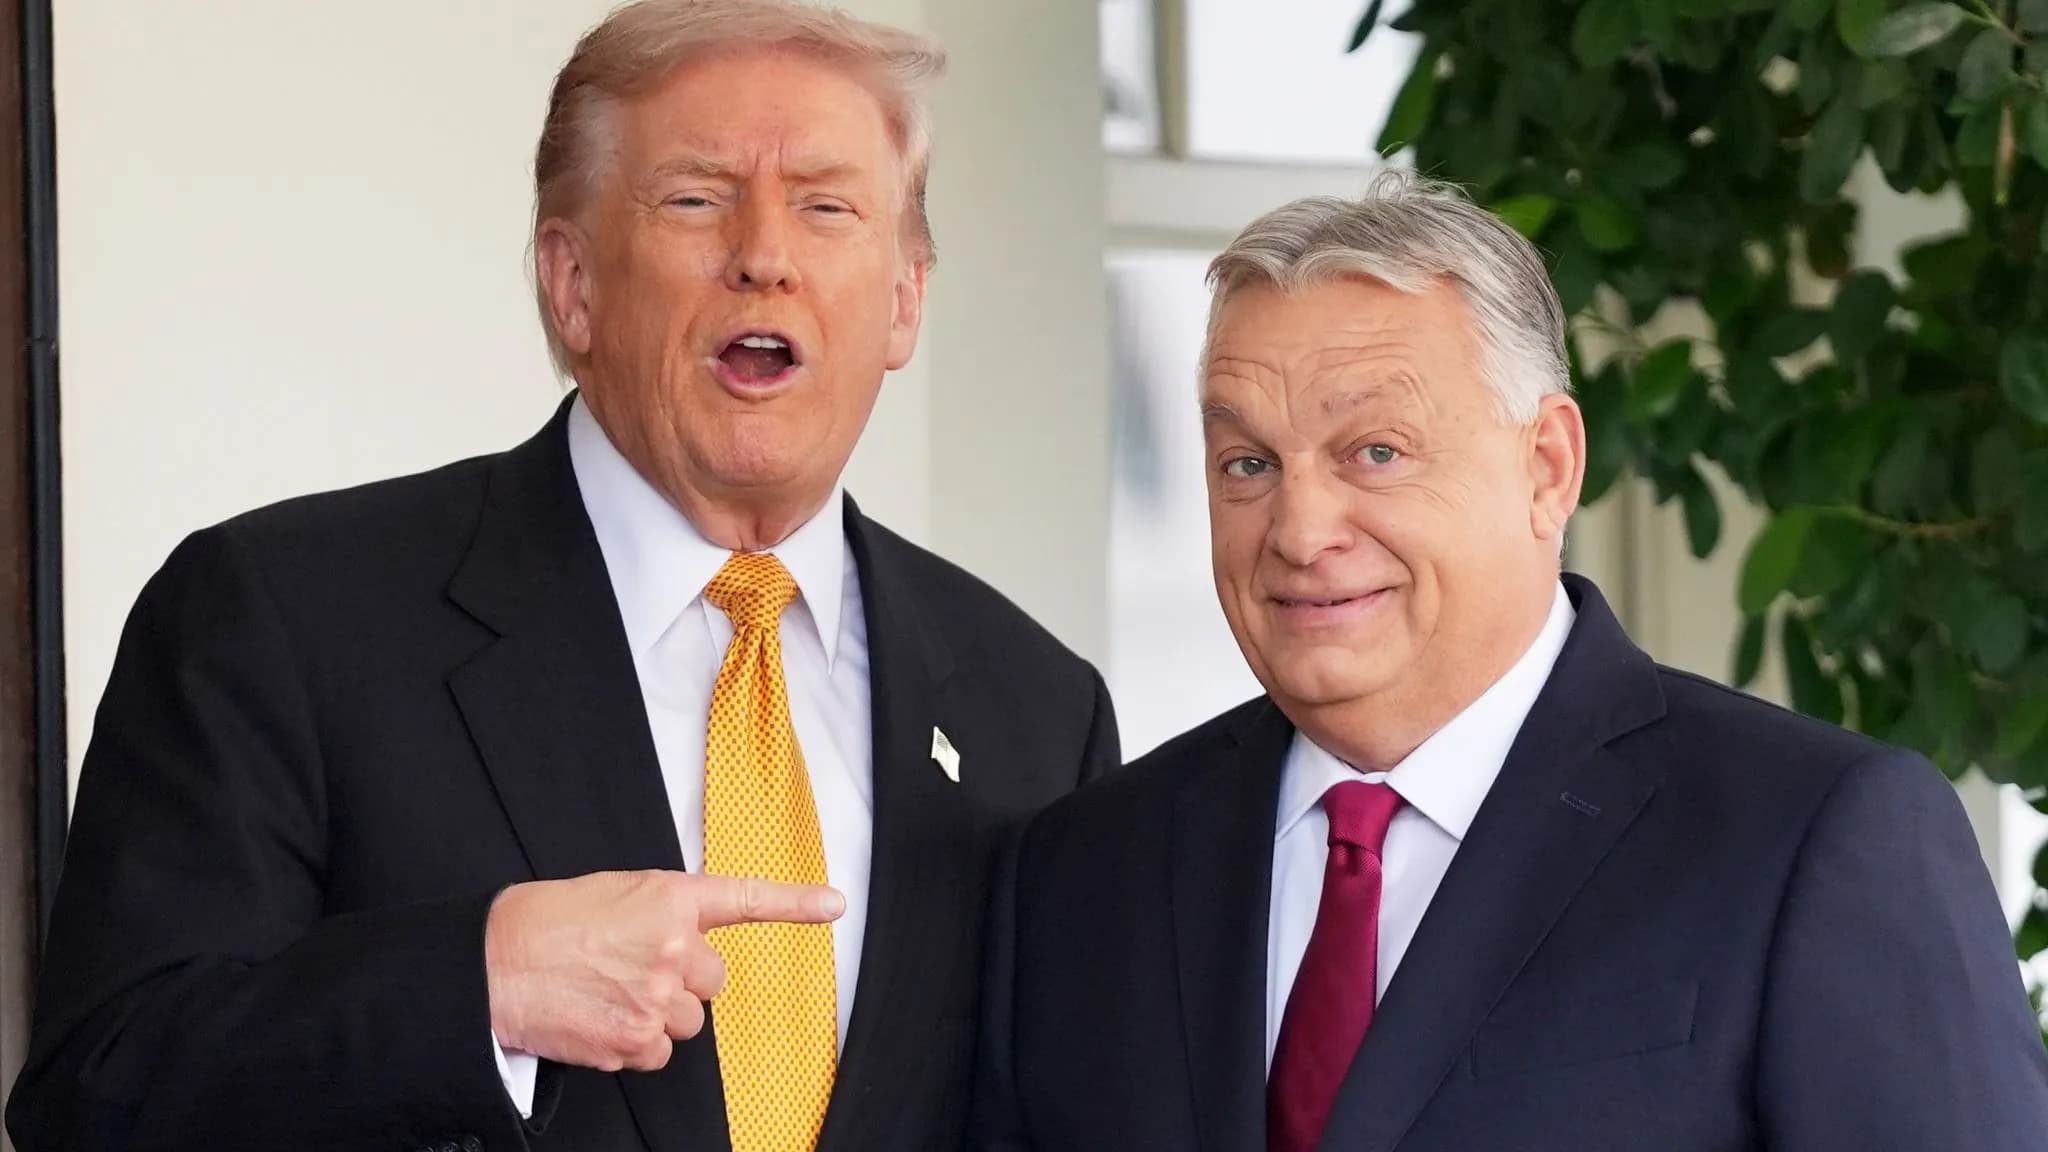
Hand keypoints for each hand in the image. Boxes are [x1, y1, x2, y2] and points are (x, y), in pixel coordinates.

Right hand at [484, 870, 843, 1071]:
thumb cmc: (546, 923)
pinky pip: (657, 1053)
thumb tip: (687, 944)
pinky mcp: (637, 1039)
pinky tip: (600, 1020)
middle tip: (632, 970)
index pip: (745, 899)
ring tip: (608, 993)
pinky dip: (633, 1045)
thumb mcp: (616, 895)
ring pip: (686, 1022)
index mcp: (670, 900)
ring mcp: (658, 997)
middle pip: (712, 981)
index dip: (796, 903)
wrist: (493, 963)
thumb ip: (665, 916)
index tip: (833, 904)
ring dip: (656, 1015)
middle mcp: (674, 946)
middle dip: (681, 982)